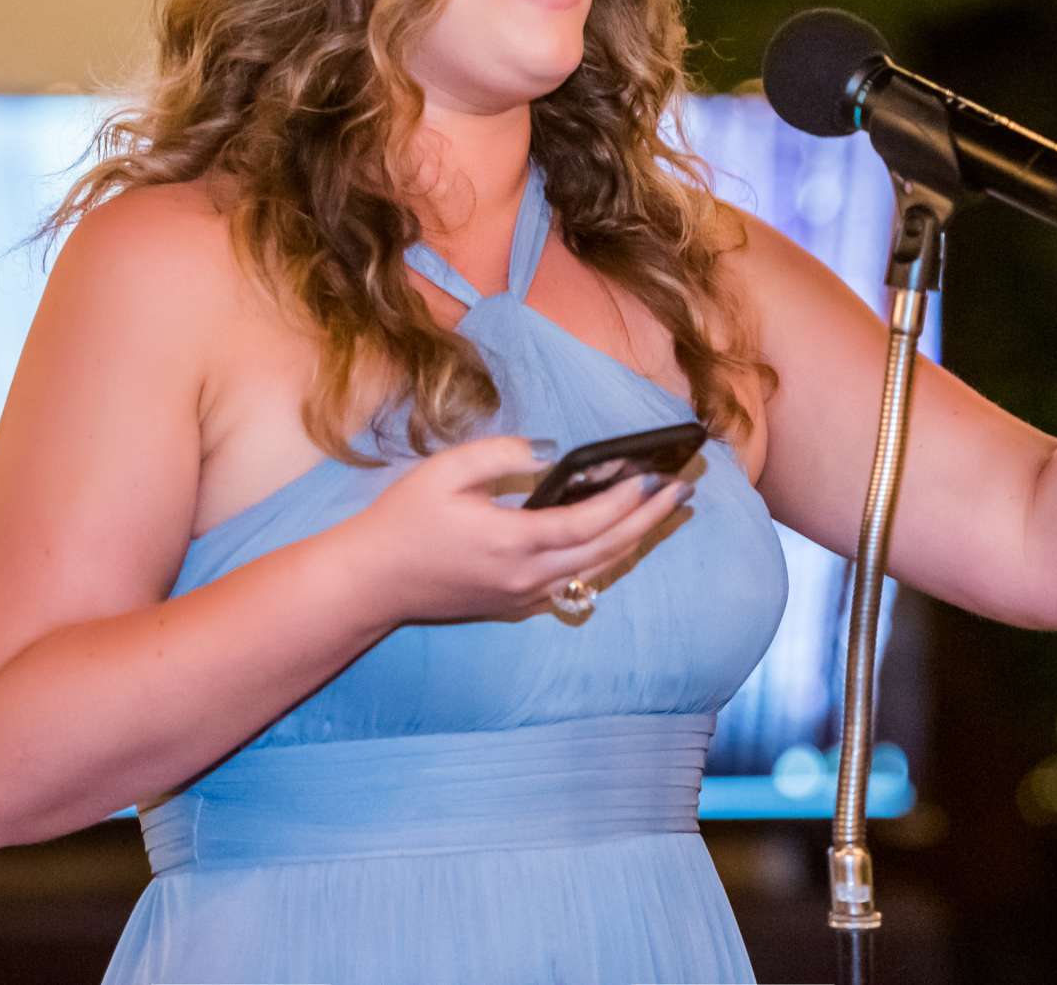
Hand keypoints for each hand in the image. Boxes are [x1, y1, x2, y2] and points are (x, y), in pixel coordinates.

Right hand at [337, 434, 692, 623]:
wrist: (373, 581)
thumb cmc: (404, 521)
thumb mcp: (446, 471)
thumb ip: (502, 454)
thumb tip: (550, 452)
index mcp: (513, 543)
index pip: (588, 523)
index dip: (627, 500)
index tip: (656, 474)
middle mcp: (528, 578)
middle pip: (606, 550)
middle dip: (649, 519)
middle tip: (682, 489)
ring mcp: (525, 596)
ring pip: (597, 571)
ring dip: (634, 539)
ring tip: (663, 511)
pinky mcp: (517, 604)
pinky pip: (576, 582)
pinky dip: (605, 556)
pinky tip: (618, 536)